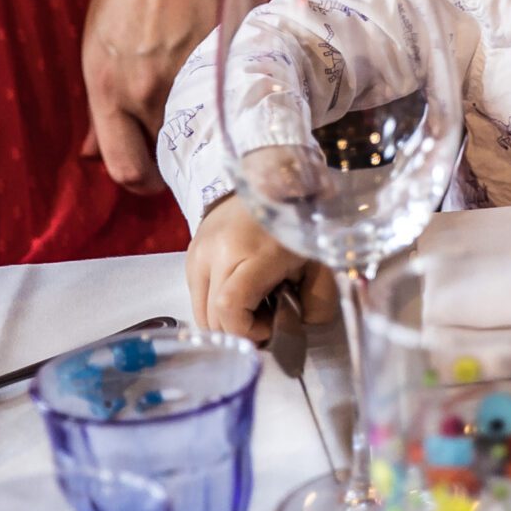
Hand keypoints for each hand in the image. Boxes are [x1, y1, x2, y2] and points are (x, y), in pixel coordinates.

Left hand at [82, 0, 226, 193]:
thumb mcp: (99, 31)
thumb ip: (101, 96)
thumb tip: (92, 150)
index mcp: (106, 82)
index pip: (124, 167)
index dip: (141, 177)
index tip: (153, 167)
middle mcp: (149, 87)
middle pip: (169, 157)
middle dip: (176, 153)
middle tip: (184, 134)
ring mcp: (194, 73)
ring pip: (205, 131)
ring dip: (207, 125)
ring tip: (210, 101)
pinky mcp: (234, 55)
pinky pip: (235, 96)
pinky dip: (236, 95)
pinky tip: (235, 75)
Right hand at [183, 197, 336, 342]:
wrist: (268, 180)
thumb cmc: (298, 221)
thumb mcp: (320, 262)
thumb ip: (317, 300)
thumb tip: (300, 326)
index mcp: (251, 253)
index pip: (229, 308)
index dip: (248, 330)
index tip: (271, 325)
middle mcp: (216, 253)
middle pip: (212, 318)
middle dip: (240, 330)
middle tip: (267, 319)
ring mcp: (199, 252)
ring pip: (200, 312)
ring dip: (225, 320)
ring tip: (254, 305)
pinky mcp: (191, 253)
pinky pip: (197, 296)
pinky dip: (216, 305)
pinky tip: (241, 292)